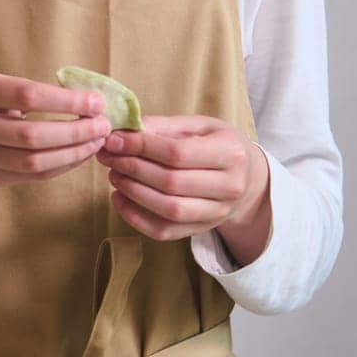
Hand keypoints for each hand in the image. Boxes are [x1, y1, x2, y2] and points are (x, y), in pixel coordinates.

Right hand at [0, 72, 110, 214]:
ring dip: (73, 153)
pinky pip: (29, 176)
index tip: (96, 101)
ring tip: (96, 142)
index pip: (28, 96)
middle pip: (34, 135)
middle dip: (76, 131)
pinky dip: (58, 167)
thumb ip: (21, 92)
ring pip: (34, 161)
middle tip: (103, 125)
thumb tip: (78, 102)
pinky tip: (76, 156)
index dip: (66, 100)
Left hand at [96, 115, 271, 262]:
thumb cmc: (217, 144)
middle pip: (171, 182)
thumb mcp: (199, 126)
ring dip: (133, 193)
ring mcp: (217, 213)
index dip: (142, 147)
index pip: (178, 153)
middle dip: (132, 168)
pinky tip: (119, 198)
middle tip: (108, 156)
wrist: (247, 177)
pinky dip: (136, 218)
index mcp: (231, 154)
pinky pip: (165, 231)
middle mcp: (229, 187)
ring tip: (113, 175)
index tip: (114, 140)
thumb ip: (164, 126)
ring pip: (168, 209)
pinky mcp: (202, 229)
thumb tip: (125, 130)